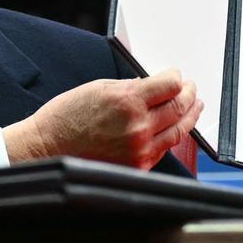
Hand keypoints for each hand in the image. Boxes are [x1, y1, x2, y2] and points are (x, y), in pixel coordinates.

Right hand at [3, 69, 203, 169]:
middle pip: (179, 106)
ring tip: (194, 106)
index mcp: (127, 101)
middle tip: (190, 89)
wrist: (47, 149)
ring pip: (179, 130)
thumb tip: (152, 87)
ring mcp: (140, 149)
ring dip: (190, 115)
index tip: (176, 76)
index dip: (176, 77)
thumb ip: (130, 87)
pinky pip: (164, 148)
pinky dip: (174, 135)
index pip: (171, 85)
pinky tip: (176, 128)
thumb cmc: (65, 118)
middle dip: (188, 94)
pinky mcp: (138, 166)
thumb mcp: (98, 89)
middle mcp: (138, 126)